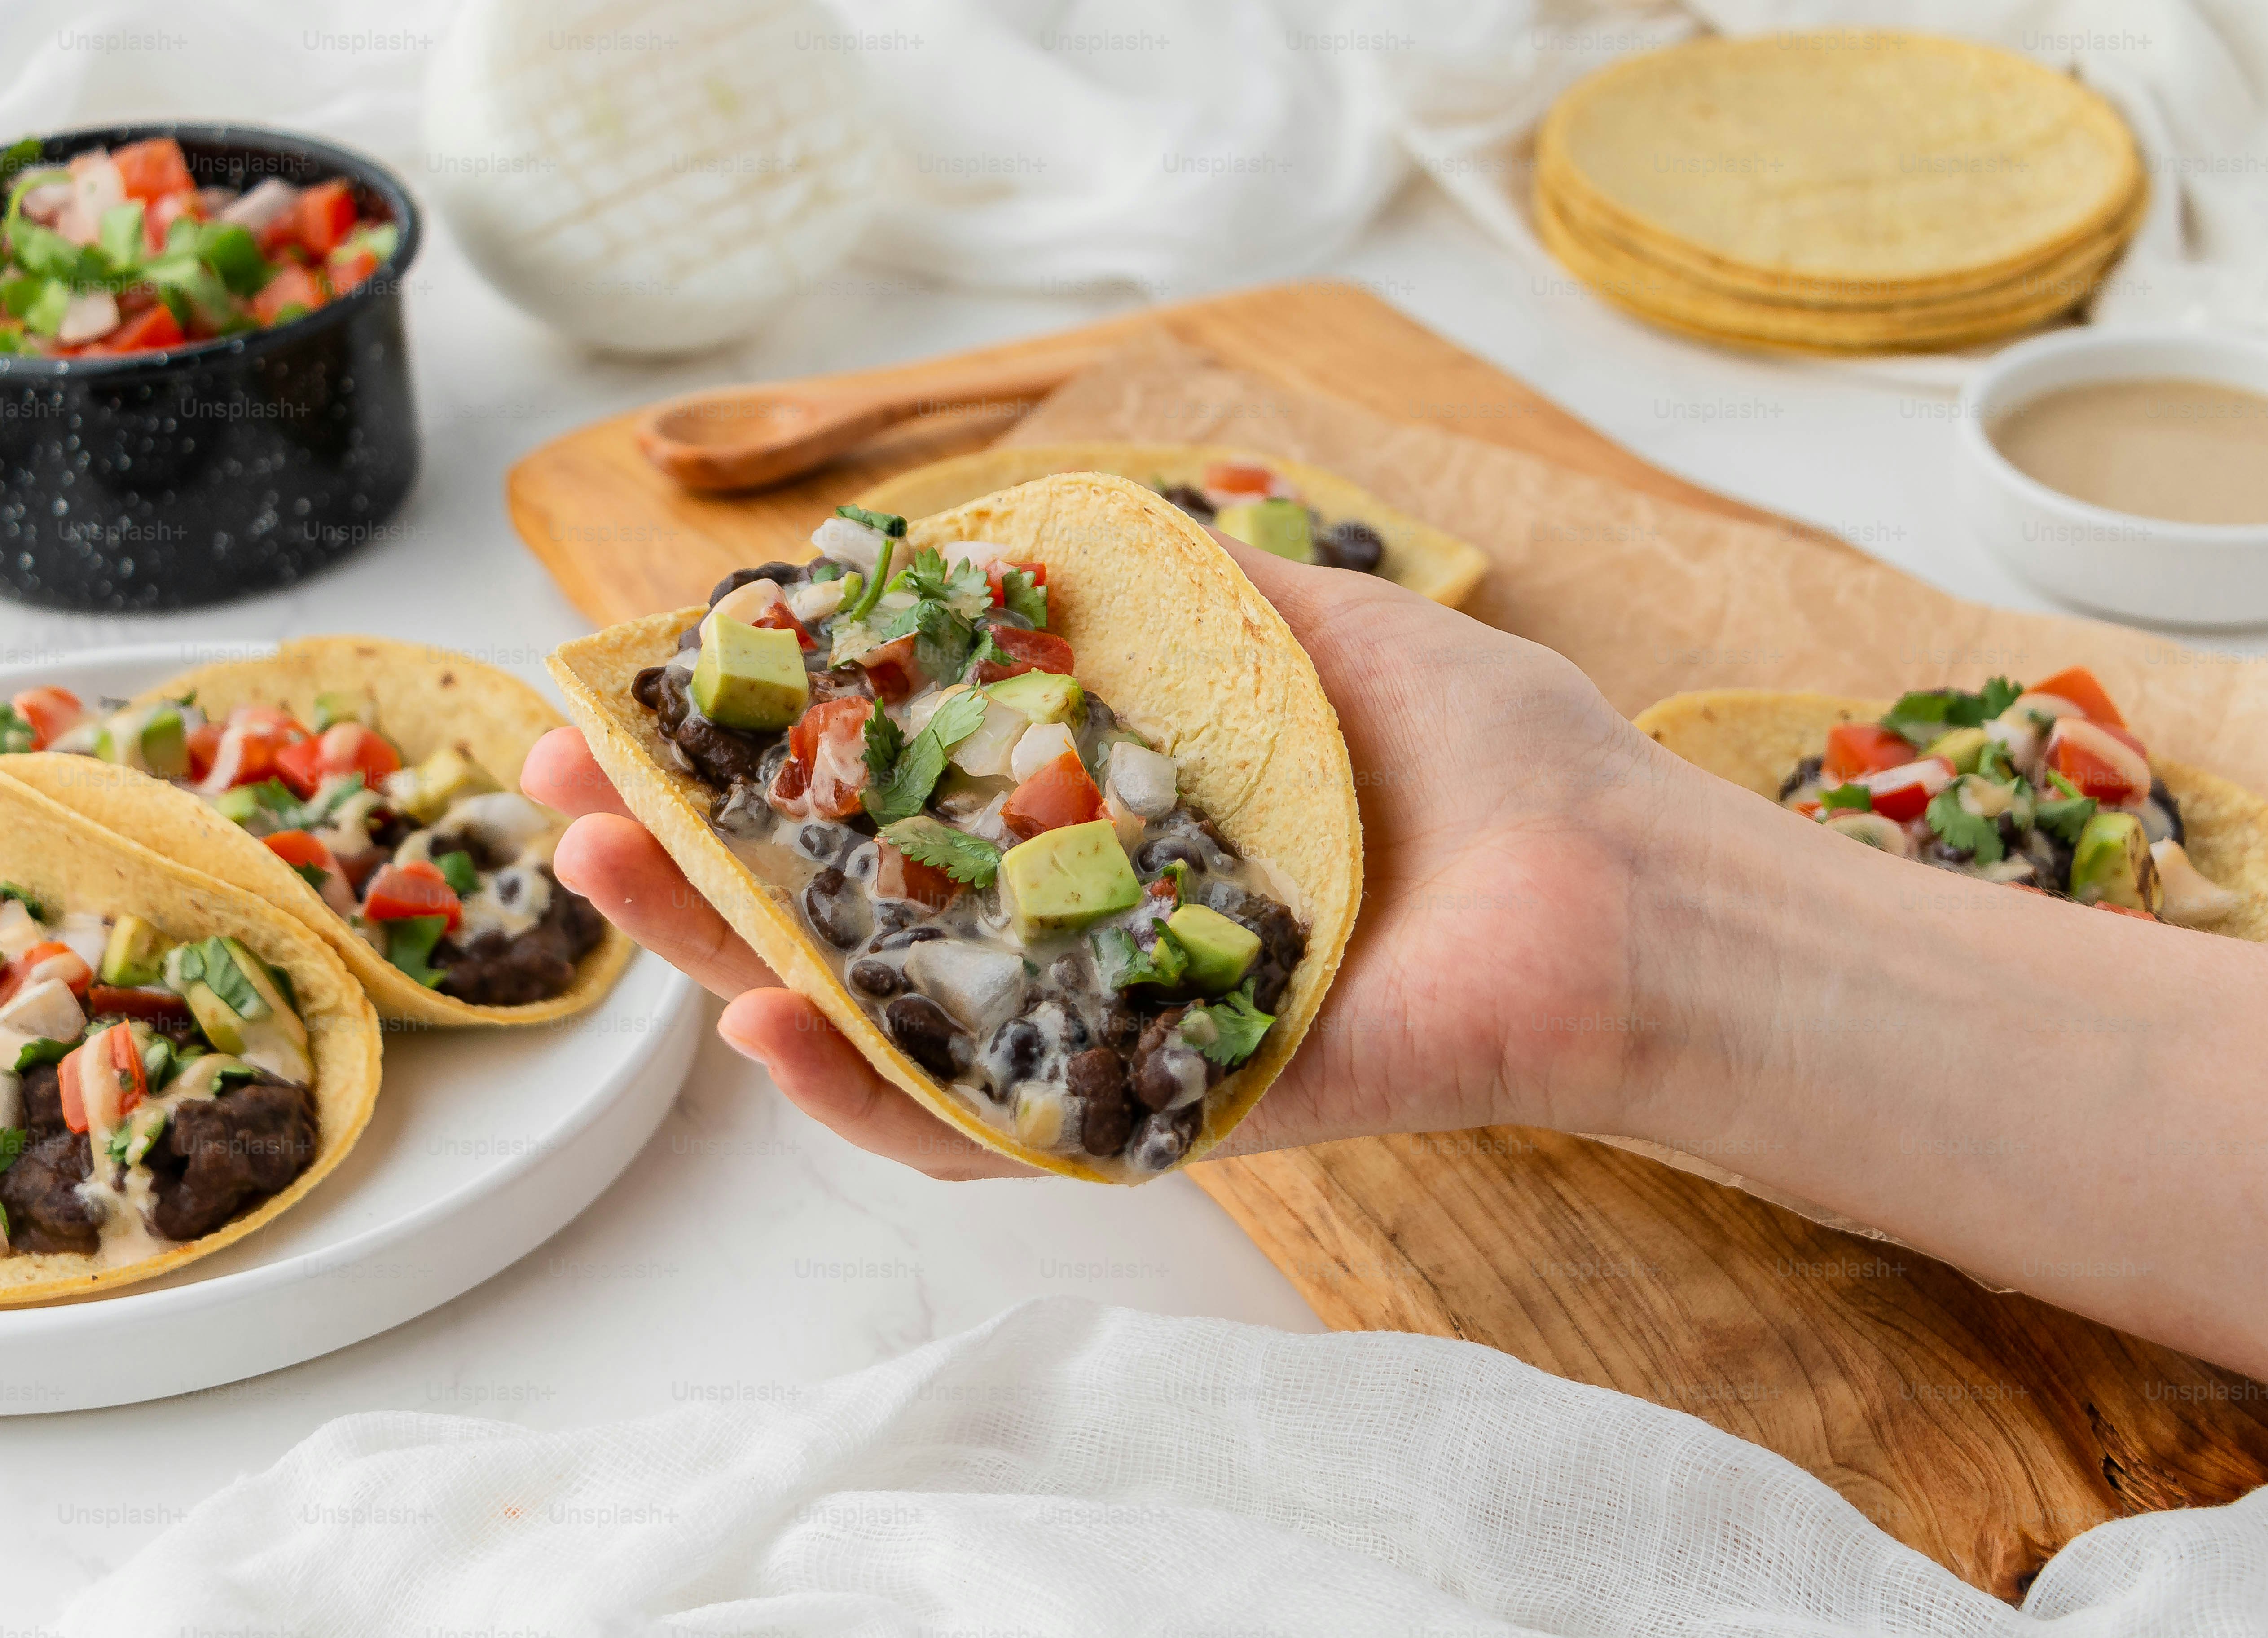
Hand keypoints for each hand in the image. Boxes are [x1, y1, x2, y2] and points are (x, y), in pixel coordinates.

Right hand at [524, 537, 1681, 1178]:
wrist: (1621, 891)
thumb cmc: (1490, 756)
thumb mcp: (1315, 624)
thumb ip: (1169, 589)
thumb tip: (1009, 529)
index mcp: (1100, 813)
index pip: (890, 788)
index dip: (757, 745)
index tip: (636, 686)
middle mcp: (1080, 926)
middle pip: (846, 907)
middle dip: (691, 853)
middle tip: (563, 797)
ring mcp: (1105, 1028)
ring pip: (879, 1026)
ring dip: (727, 963)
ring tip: (618, 891)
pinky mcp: (1155, 1114)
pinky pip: (983, 1131)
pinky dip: (867, 1093)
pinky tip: (768, 1023)